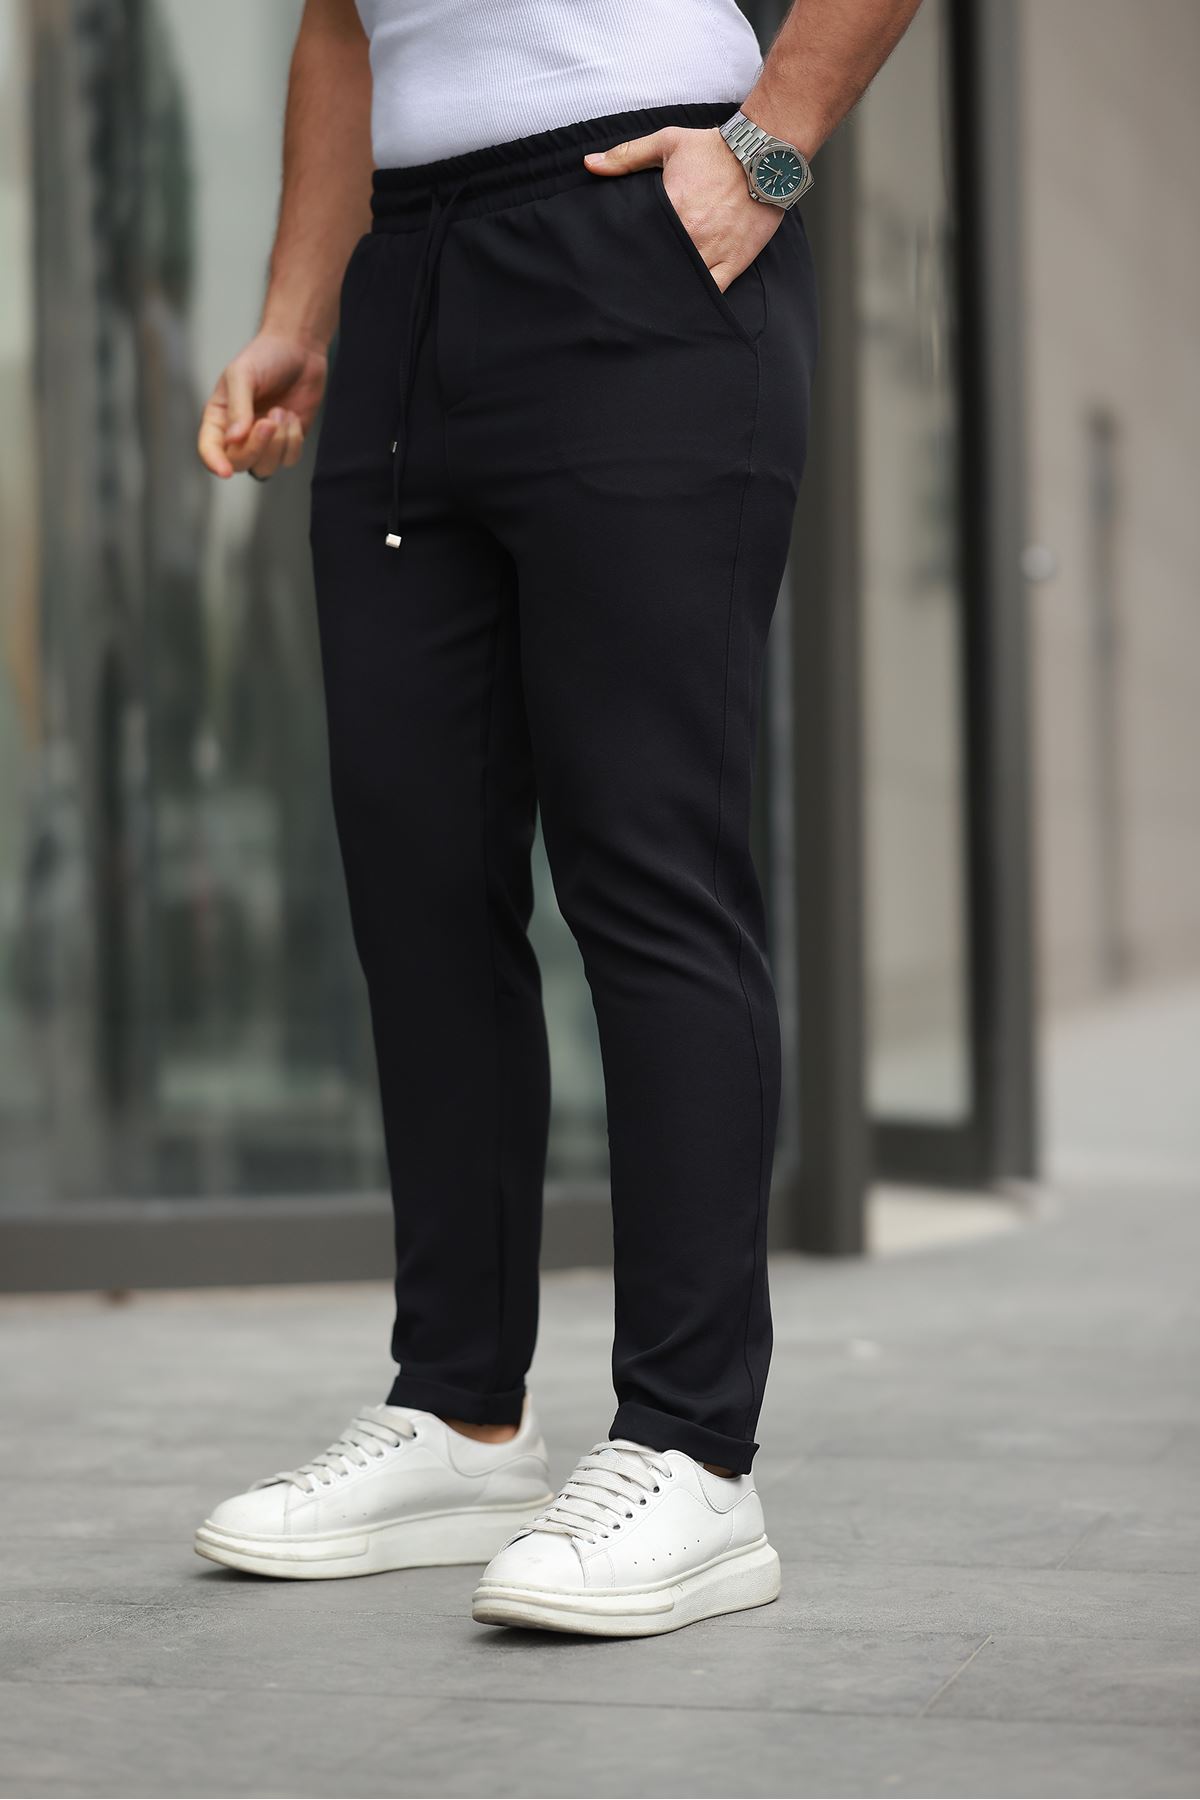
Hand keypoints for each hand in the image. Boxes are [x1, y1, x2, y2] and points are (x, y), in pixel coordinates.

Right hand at [197, 330, 327, 479]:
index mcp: (219, 417)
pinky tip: (292, 416)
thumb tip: (234, 439)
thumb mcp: (243, 374)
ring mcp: (264, 441)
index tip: (224, 472)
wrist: (299, 349)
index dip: (214, 463)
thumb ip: (238, 407)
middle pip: (239, 463)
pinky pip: (289, 460)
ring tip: (282, 411)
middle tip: (270, 421)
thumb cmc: (265, 356)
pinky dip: (294, 441)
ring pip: (265, 467)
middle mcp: (238, 434)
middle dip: (257, 447)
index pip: (209, 448)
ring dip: (278, 442)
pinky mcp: (287, 443)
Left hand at [584, 126, 781, 292]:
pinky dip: (699, 300)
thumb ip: (626, 156)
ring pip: (686, 285)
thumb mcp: (667, 143)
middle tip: (630, 291)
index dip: (627, 258)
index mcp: (671, 210)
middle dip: (646, 279)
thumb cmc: (714, 149)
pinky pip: (714, 292)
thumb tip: (589, 164)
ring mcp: (714, 252)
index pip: (641, 244)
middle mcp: (692, 236)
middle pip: (662, 268)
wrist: (765, 153)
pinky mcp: (735, 262)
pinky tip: (685, 308)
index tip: (616, 266)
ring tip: (653, 304)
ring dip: (670, 292)